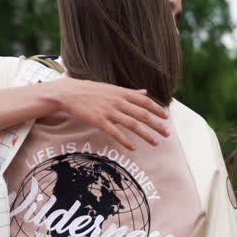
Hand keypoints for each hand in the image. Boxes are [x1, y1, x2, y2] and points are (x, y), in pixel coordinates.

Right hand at [49, 77, 169, 150]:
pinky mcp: (99, 120)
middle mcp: (118, 101)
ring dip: (146, 134)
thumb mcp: (112, 88)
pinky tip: (133, 147)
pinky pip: (115, 132)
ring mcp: (109, 111)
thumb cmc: (91, 91)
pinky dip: (125, 140)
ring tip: (156, 142)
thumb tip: (145, 92)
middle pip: (142, 114)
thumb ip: (129, 92)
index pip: (145, 101)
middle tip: (167, 133)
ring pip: (132, 124)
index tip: (166, 117)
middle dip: (157, 124)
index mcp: (122, 93)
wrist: (69, 93)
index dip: (157, 109)